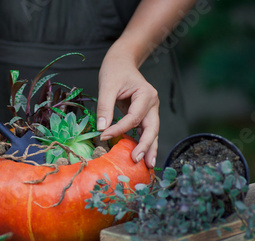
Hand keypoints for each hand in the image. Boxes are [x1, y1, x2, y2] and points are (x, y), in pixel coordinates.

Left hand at [96, 49, 159, 167]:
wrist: (122, 62)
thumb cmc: (115, 71)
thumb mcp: (107, 86)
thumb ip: (105, 107)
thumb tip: (102, 129)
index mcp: (146, 95)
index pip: (134, 118)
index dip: (119, 129)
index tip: (104, 136)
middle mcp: (152, 103)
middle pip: (152, 128)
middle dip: (146, 145)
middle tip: (138, 161)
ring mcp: (150, 110)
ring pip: (152, 132)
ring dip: (150, 148)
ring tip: (148, 166)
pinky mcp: (144, 115)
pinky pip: (145, 131)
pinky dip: (144, 143)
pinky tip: (141, 156)